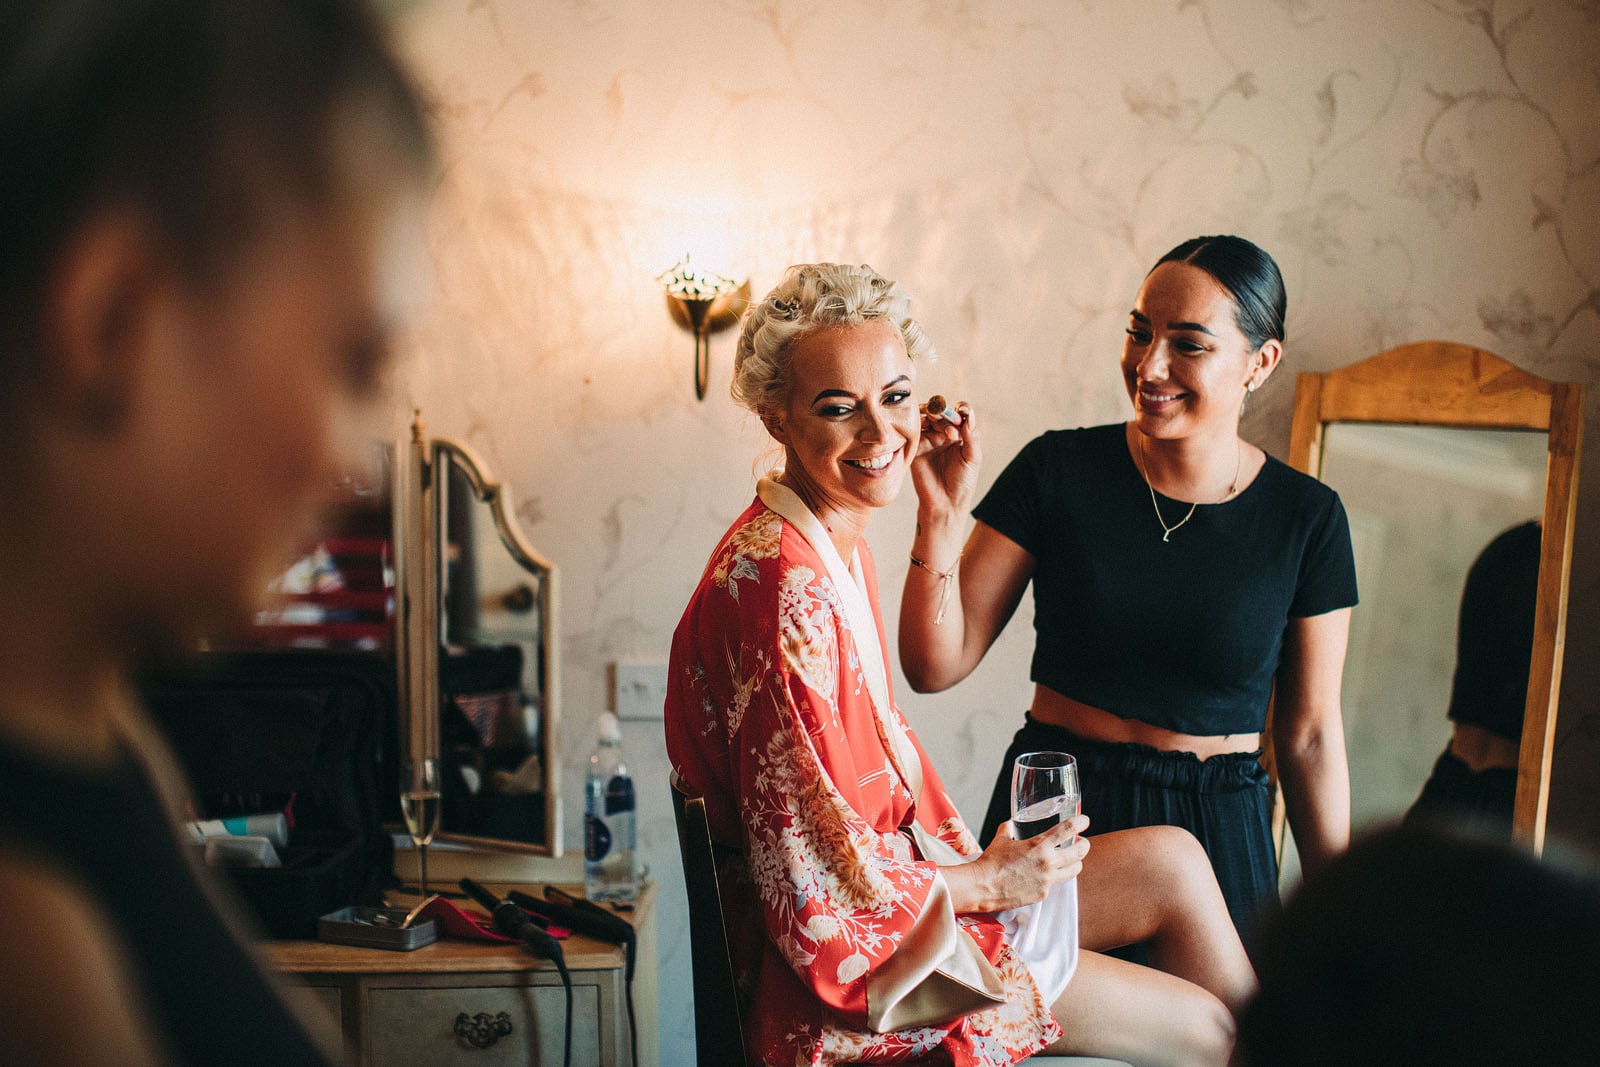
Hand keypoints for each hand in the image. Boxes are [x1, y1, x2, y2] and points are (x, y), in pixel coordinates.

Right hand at [911, 398, 981, 518]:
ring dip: (933, 415)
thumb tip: (969, 415)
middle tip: (950, 423)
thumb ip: (972, 436)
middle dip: (946, 412)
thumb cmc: (962, 482)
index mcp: (960, 434)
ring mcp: (929, 439)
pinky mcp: (915, 446)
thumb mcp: (973, 458)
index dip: (960, 409)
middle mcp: (944, 434)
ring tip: (940, 426)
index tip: (963, 412)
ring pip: (927, 417)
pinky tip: (927, 428)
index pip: (959, 413)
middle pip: (942, 412)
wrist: (945, 503)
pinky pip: (914, 429)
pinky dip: (919, 423)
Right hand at [944, 813, 1089, 914]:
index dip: (1081, 823)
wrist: (983, 887)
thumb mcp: (1000, 839)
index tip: (1085, 821)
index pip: (1068, 830)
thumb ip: (1009, 829)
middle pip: (1079, 852)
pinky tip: (1045, 875)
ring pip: (1074, 870)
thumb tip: (1011, 824)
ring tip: (1072, 859)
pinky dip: (1053, 878)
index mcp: (1039, 845)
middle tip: (1082, 842)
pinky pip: (1055, 883)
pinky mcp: (1043, 894)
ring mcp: (1047, 880)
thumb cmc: (990, 862)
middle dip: (1084, 845)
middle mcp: (1047, 863)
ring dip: (1075, 863)